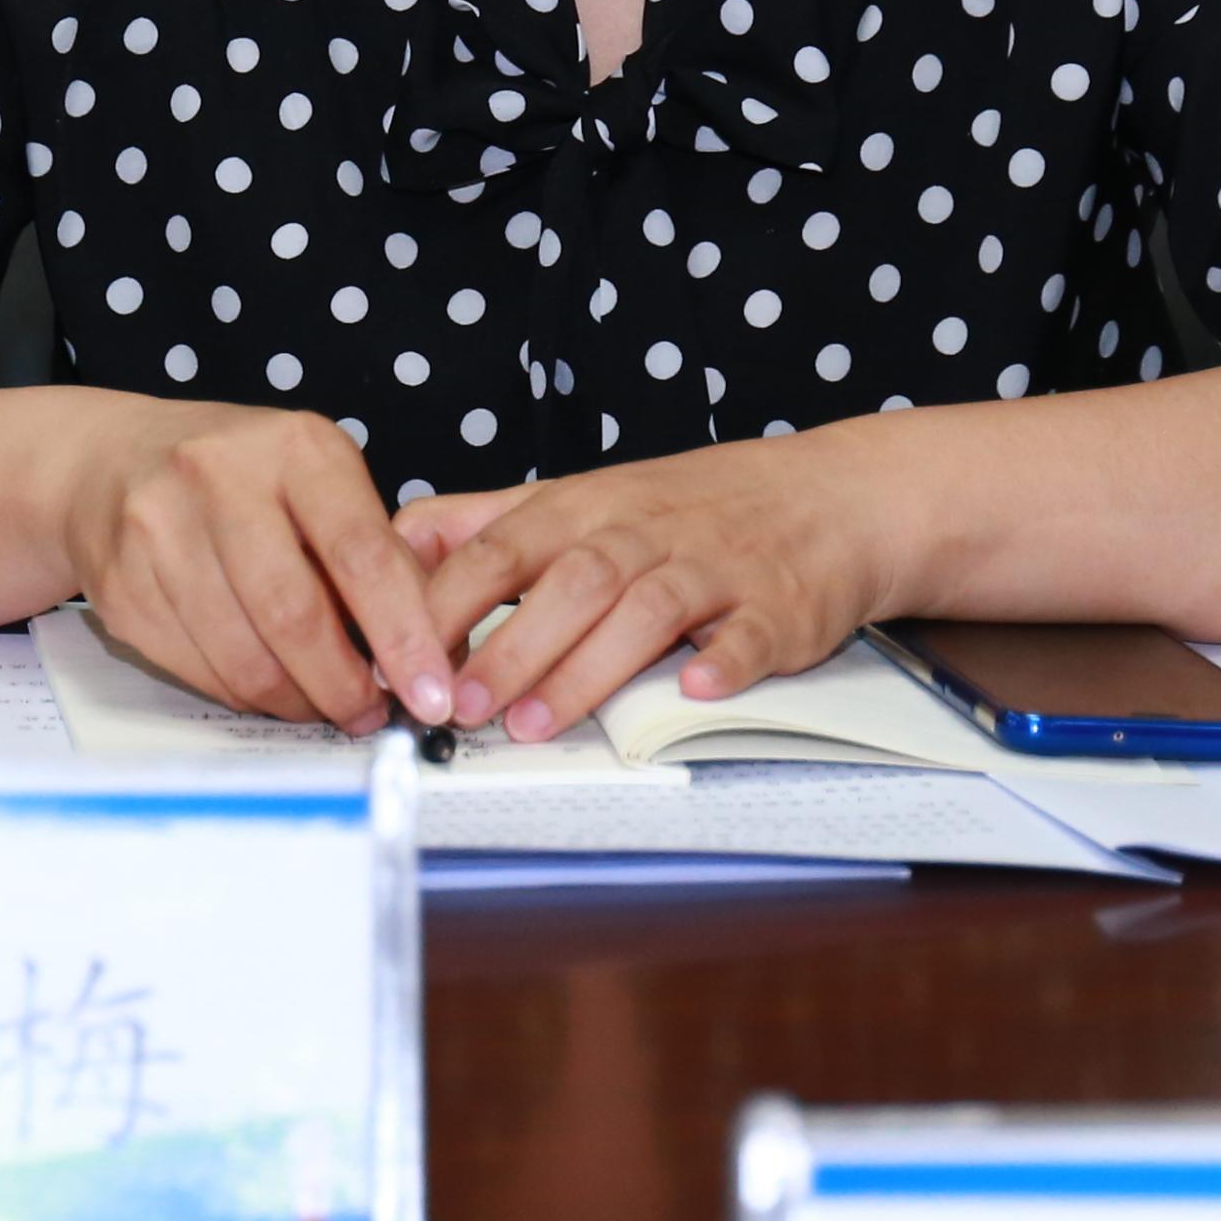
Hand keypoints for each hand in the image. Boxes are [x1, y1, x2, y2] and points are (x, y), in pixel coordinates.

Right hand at [63, 398, 459, 731]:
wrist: (111, 460)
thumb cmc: (240, 475)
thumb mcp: (317, 479)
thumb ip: (373, 552)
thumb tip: (429, 654)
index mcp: (293, 447)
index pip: (361, 554)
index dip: (403, 635)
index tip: (430, 692)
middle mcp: (218, 478)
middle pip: (293, 616)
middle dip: (343, 685)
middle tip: (371, 715)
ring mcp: (157, 530)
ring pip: (242, 656)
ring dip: (295, 700)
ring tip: (322, 704)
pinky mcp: (120, 584)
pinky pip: (196, 670)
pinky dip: (242, 693)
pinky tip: (264, 683)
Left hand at [401, 433, 901, 739]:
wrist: (829, 495)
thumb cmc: (690, 507)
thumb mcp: (584, 496)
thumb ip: (486, 521)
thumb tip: (391, 543)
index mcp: (585, 509)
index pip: (502, 546)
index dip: (448, 601)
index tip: (402, 657)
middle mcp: (644, 532)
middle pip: (568, 580)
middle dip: (509, 645)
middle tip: (459, 708)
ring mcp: (714, 568)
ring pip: (645, 609)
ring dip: (589, 668)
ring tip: (536, 725)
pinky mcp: (777, 606)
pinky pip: (749, 633)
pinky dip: (723, 659)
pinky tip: (693, 687)